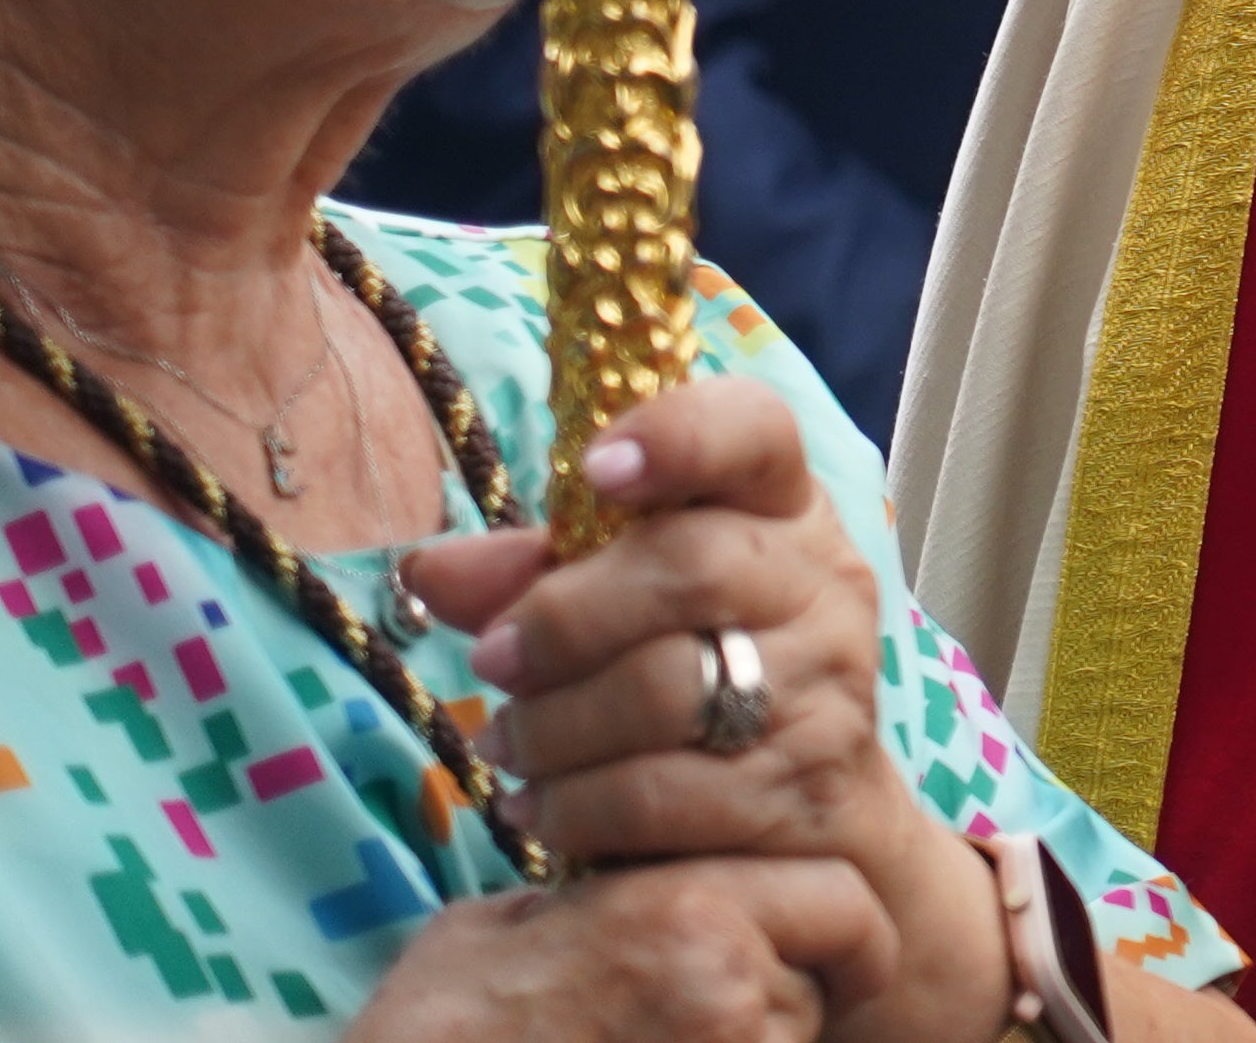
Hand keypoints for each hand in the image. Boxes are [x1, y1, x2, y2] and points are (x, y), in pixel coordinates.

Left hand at [400, 378, 999, 1042]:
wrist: (815, 822)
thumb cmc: (705, 681)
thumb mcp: (624, 611)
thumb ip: (532, 578)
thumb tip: (427, 567)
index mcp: (782, 512)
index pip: (756, 433)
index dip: (681, 435)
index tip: (598, 468)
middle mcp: (823, 587)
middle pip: (692, 566)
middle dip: (564, 618)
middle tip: (490, 660)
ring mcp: (828, 691)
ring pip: (667, 689)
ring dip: (556, 726)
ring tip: (509, 746)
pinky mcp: (805, 794)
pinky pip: (660, 794)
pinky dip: (575, 806)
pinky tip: (540, 811)